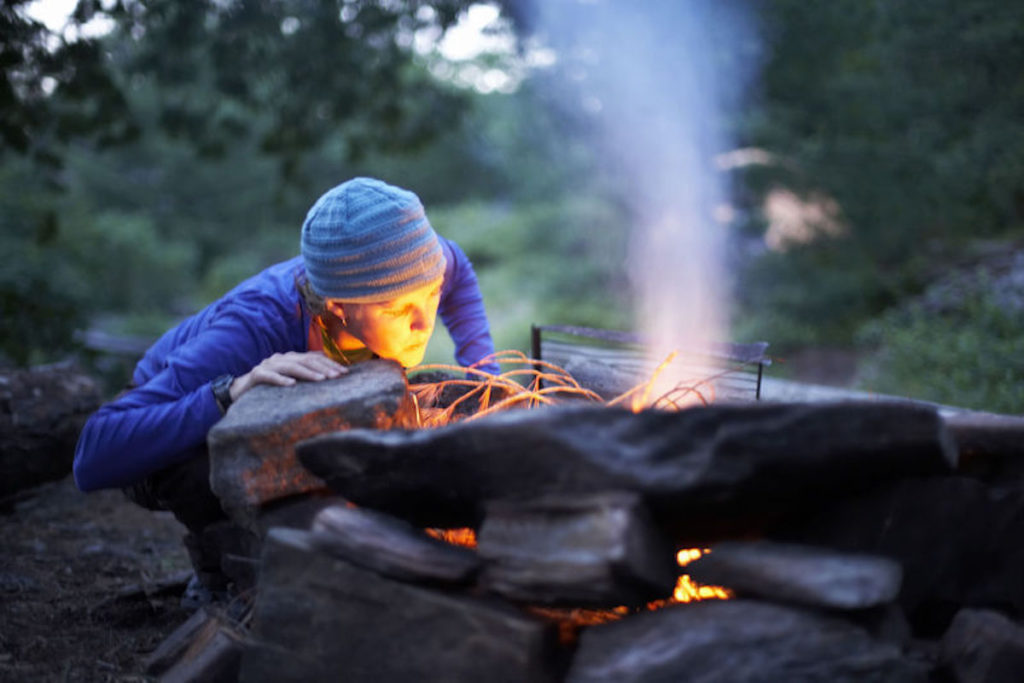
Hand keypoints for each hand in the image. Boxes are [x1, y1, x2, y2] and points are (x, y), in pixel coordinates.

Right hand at [230, 351, 346, 400]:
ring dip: (307, 373)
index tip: (345, 372)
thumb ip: (304, 371)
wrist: (239, 390)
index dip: (329, 364)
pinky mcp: (256, 375)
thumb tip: (326, 366)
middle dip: (323, 368)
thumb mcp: (289, 378)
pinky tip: (292, 385)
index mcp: (290, 358)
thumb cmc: (268, 386)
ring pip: (290, 366)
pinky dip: (281, 380)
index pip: (313, 358)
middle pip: (305, 360)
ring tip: (322, 380)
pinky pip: (269, 376)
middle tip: (338, 376)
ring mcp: (268, 365)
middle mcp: (280, 358)